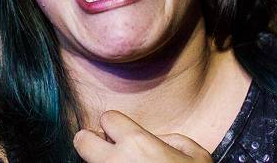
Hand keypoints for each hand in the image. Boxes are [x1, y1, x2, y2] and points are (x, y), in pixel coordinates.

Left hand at [74, 111, 211, 162]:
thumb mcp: (196, 155)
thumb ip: (171, 139)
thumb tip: (155, 139)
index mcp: (138, 143)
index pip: (106, 117)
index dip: (115, 125)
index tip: (122, 136)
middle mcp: (116, 161)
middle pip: (81, 140)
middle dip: (91, 142)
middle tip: (108, 151)